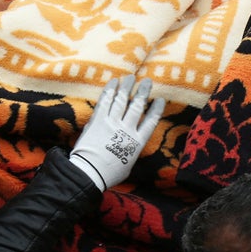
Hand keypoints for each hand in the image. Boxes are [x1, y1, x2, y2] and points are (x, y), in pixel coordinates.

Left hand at [69, 76, 165, 190]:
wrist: (89, 172)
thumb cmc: (109, 174)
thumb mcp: (127, 165)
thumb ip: (130, 152)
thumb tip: (129, 148)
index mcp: (137, 142)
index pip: (150, 122)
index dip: (156, 109)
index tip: (161, 99)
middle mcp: (126, 129)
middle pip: (137, 107)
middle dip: (143, 92)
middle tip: (147, 81)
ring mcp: (111, 123)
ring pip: (122, 101)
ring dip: (127, 87)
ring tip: (131, 77)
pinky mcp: (97, 120)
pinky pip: (105, 102)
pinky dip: (110, 91)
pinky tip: (114, 82)